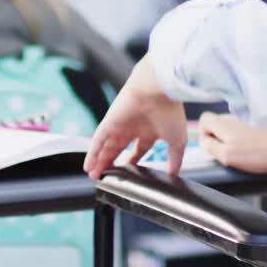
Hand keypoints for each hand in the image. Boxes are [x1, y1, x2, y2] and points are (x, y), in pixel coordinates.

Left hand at [84, 57, 186, 178]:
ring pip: (107, 145)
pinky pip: (98, 140)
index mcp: (151, 129)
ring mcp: (120, 124)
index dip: (133, 162)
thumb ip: (175, 159)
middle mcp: (134, 126)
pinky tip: (89, 166)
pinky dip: (92, 153)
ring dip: (100, 160)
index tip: (129, 175)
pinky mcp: (109, 121)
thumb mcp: (177, 141)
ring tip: (95, 176)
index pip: (139, 149)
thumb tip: (173, 174)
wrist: (159, 89)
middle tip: (105, 177)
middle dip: (112, 162)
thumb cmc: (171, 111)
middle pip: (119, 148)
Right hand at [198, 112, 266, 173]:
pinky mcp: (253, 131)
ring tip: (238, 157)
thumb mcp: (228, 156)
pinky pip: (237, 136)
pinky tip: (247, 155)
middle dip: (215, 140)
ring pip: (225, 132)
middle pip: (213, 125)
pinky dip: (238, 145)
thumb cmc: (260, 154)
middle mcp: (232, 120)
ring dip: (227, 144)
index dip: (202, 135)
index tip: (211, 148)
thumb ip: (211, 147)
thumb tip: (203, 142)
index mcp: (223, 123)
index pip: (203, 120)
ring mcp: (243, 124)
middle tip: (225, 155)